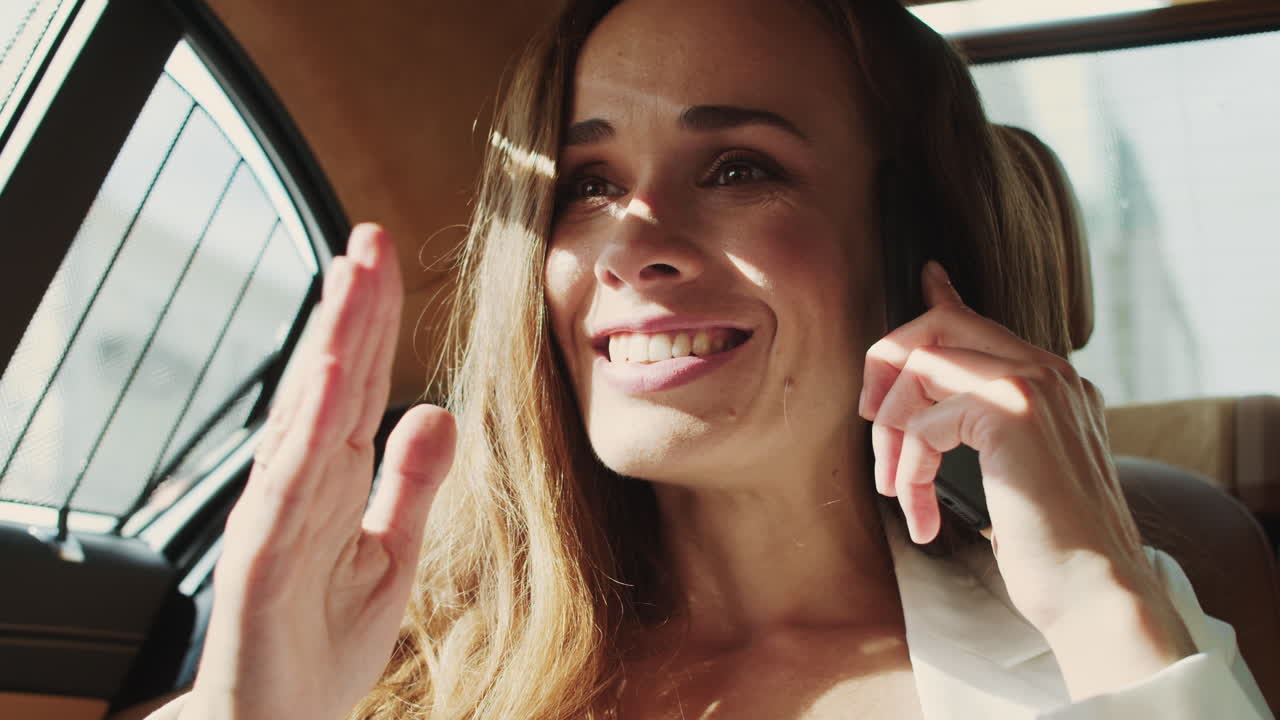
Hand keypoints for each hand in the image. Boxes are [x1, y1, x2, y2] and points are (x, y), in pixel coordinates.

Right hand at [182, 224, 455, 718]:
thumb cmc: (324, 643)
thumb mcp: (390, 555)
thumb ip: (410, 484)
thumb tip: (438, 410)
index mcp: (333, 480)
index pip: (358, 386)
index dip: (372, 322)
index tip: (384, 258)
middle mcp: (301, 486)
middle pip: (331, 384)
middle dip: (353, 309)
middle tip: (370, 237)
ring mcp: (278, 519)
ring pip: (307, 418)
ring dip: (329, 346)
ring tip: (349, 281)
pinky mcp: (264, 562)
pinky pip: (289, 487)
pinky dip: (307, 430)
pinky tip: (325, 379)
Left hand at [860, 261, 1193, 698]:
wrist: (1095, 592)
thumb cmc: (1052, 547)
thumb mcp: (1014, 473)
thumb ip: (982, 426)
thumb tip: (937, 404)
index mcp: (1055, 383)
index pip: (981, 322)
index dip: (942, 299)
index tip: (928, 278)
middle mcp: (1049, 372)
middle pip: (939, 326)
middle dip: (886, 370)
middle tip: (872, 425)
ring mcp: (1035, 385)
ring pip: (921, 369)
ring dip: (891, 436)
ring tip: (898, 492)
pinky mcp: (1013, 412)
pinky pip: (925, 420)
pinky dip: (909, 470)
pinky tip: (924, 519)